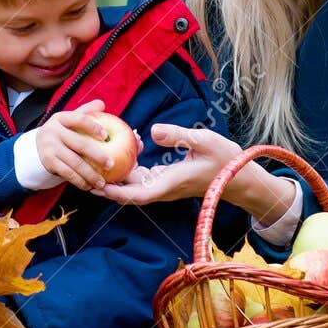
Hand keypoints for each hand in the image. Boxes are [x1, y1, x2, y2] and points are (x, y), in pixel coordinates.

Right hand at [34, 99, 142, 192]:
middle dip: (98, 155)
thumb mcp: (69, 120)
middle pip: (80, 144)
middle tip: (111, 164)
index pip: (79, 119)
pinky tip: (89, 186)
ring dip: (90, 174)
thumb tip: (102, 104)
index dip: (93, 127)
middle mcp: (53, 131)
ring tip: (102, 182)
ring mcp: (50, 148)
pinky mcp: (49, 162)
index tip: (106, 136)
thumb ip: (85, 112)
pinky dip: (79, 181)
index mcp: (61, 118)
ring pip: (74, 163)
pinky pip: (67, 174)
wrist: (36, 146)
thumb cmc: (61, 132)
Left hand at [94, 123, 241, 203]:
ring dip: (118, 173)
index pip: (138, 195)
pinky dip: (131, 166)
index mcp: (171, 183)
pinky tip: (129, 146)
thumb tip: (152, 131)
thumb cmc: (226, 160)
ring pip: (134, 185)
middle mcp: (164, 188)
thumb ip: (178, 136)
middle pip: (129, 193)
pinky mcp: (167, 180)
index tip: (97, 184)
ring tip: (101, 154)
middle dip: (107, 184)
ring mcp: (165, 186)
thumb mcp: (205, 141)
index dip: (116, 193)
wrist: (240, 178)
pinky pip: (143, 178)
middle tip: (86, 168)